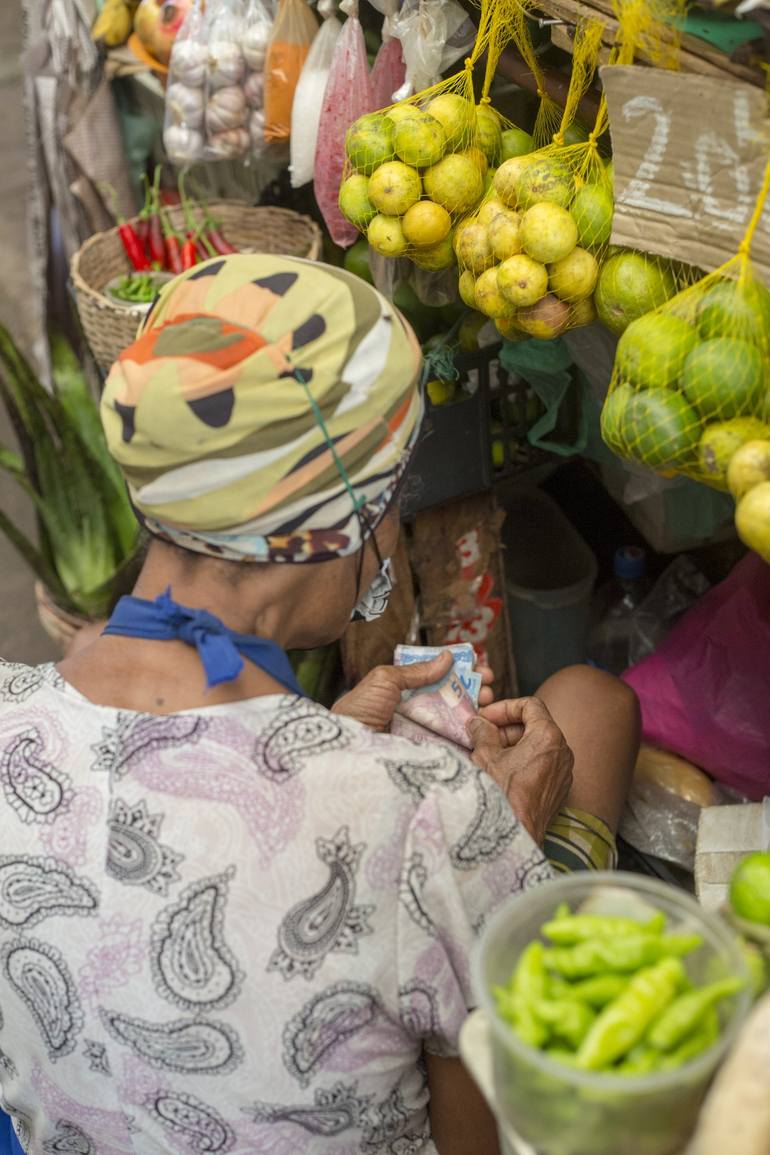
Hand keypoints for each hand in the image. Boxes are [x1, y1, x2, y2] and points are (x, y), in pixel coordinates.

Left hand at [332, 656, 493, 732]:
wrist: (348, 748)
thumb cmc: (358, 710)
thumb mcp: (384, 680)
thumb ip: (416, 671)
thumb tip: (447, 657)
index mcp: (405, 691)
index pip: (438, 677)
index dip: (459, 670)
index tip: (478, 664)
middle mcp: (418, 711)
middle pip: (453, 697)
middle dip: (474, 687)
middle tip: (487, 682)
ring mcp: (426, 733)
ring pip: (459, 718)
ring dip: (478, 707)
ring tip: (488, 700)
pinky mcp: (432, 754)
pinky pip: (457, 743)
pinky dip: (474, 734)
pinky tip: (485, 725)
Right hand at [467, 697, 573, 845]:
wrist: (516, 835)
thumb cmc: (502, 794)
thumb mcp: (485, 756)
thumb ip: (482, 732)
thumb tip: (478, 723)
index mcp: (548, 736)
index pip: (530, 705)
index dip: (504, 707)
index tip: (486, 718)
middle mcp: (563, 750)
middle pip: (535, 724)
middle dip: (507, 727)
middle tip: (483, 734)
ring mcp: (564, 771)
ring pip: (539, 745)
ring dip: (514, 744)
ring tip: (489, 753)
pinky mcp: (560, 788)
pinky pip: (544, 764)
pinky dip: (524, 760)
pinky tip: (503, 771)